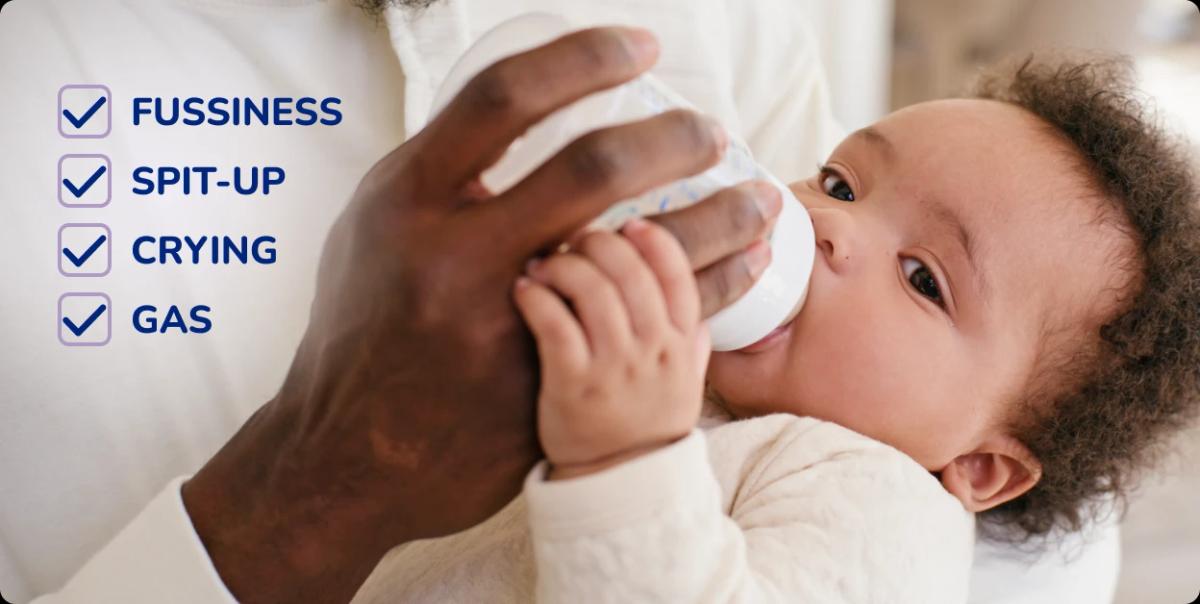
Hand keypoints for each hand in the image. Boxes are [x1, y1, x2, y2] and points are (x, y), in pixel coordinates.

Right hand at [181, 26, 780, 603]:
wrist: (347, 454)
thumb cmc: (362, 329)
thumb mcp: (374, 230)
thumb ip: (439, 175)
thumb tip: (517, 118)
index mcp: (408, 201)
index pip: (504, 97)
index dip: (581, 57)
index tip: (638, 49)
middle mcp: (457, 258)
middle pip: (592, 167)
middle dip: (671, 138)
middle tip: (709, 132)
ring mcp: (508, 327)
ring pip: (644, 253)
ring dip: (718, 215)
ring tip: (758, 197)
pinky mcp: (548, 382)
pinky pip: (651, 327)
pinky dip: (711, 288)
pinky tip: (744, 264)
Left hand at [515, 219, 715, 479]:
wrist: (619, 484)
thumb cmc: (646, 425)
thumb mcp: (688, 379)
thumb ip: (696, 331)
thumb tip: (723, 279)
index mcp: (683, 344)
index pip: (677, 273)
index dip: (652, 239)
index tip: (629, 224)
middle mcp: (653, 351)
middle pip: (631, 270)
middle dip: (597, 241)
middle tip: (573, 240)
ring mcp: (613, 369)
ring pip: (593, 289)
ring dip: (563, 264)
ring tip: (544, 264)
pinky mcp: (571, 386)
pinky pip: (554, 324)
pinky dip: (536, 297)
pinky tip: (523, 290)